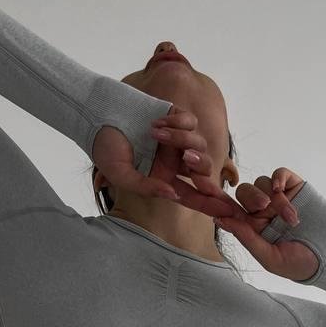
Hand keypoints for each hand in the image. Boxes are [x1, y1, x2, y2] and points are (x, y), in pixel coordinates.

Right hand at [93, 106, 245, 219]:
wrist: (97, 114)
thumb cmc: (105, 147)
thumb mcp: (121, 175)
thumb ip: (146, 187)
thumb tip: (174, 195)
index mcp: (163, 177)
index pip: (192, 194)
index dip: (210, 203)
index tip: (228, 212)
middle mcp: (174, 159)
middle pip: (204, 169)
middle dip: (202, 168)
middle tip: (189, 161)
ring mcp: (177, 138)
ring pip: (199, 144)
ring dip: (180, 139)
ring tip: (154, 134)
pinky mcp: (175, 115)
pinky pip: (190, 121)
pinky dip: (176, 122)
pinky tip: (155, 122)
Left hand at [216, 170, 319, 280]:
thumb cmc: (299, 264)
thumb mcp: (269, 257)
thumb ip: (246, 238)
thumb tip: (221, 220)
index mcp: (253, 228)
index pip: (232, 211)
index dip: (223, 205)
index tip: (218, 203)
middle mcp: (263, 211)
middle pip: (245, 193)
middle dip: (251, 198)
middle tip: (264, 208)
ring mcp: (278, 198)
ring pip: (262, 183)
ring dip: (275, 199)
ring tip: (292, 218)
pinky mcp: (295, 187)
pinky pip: (279, 174)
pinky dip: (278, 178)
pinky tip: (280, 189)